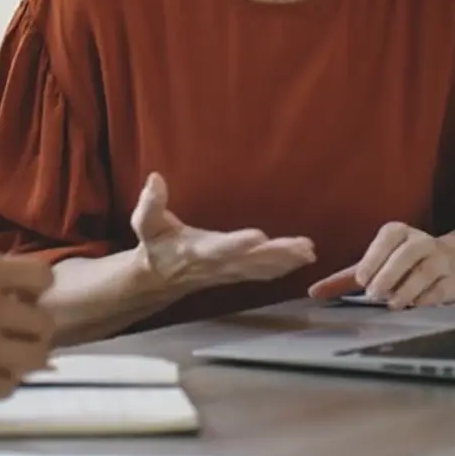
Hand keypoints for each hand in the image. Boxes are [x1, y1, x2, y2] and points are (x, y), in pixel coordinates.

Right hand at [131, 172, 316, 294]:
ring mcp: (230, 271)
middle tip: (302, 247)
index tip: (258, 237)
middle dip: (277, 255)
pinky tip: (303, 258)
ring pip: (262, 269)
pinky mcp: (238, 273)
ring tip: (309, 251)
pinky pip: (264, 273)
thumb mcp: (145, 222)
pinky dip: (285, 267)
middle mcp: (218, 264)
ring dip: (287, 261)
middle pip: (252, 261)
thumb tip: (155, 177)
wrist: (158, 277)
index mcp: (197, 251)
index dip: (238, 244)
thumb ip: (150, 202)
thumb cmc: (155, 244)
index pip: (220, 248)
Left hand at [307, 222, 454, 308]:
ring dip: (409, 287)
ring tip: (393, 304)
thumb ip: (344, 279)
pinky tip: (416, 305)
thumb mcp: (374, 267)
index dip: (374, 258)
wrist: (454, 263)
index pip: (387, 239)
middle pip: (408, 253)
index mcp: (398, 232)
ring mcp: (442, 258)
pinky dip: (429, 296)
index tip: (362, 280)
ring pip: (427, 269)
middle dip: (390, 274)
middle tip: (373, 294)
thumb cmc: (403, 265)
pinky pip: (443, 286)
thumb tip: (312, 292)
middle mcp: (421, 241)